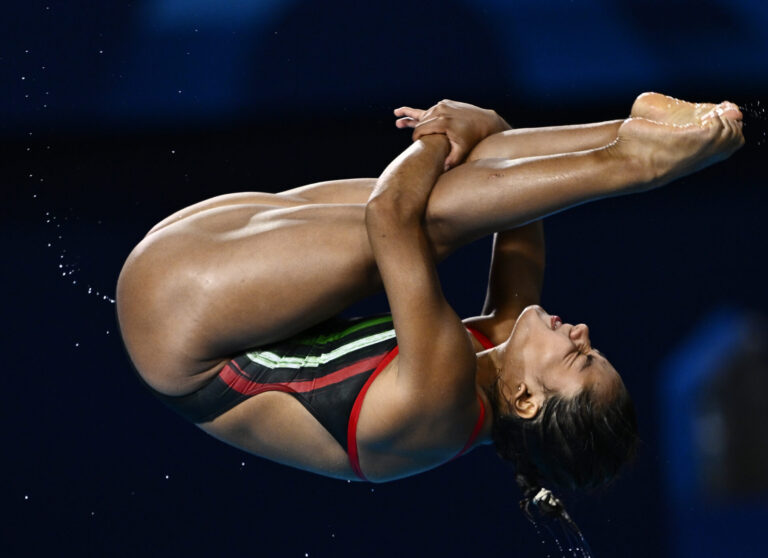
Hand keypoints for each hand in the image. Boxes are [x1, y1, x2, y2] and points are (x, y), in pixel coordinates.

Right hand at [394, 100, 508, 169]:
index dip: (415, 138)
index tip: (414, 145)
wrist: (485, 122)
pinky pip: (428, 108)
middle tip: (401, 128)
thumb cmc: (473, 139)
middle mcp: (441, 110)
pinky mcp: (445, 103)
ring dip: (414, 120)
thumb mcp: (463, 150)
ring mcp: (442, 105)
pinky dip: (417, 112)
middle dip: (412, 128)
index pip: (420, 130)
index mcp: (442, 122)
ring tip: (398, 119)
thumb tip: (443, 171)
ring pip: (423, 115)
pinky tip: (400, 112)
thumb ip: (452, 160)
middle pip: (420, 121)